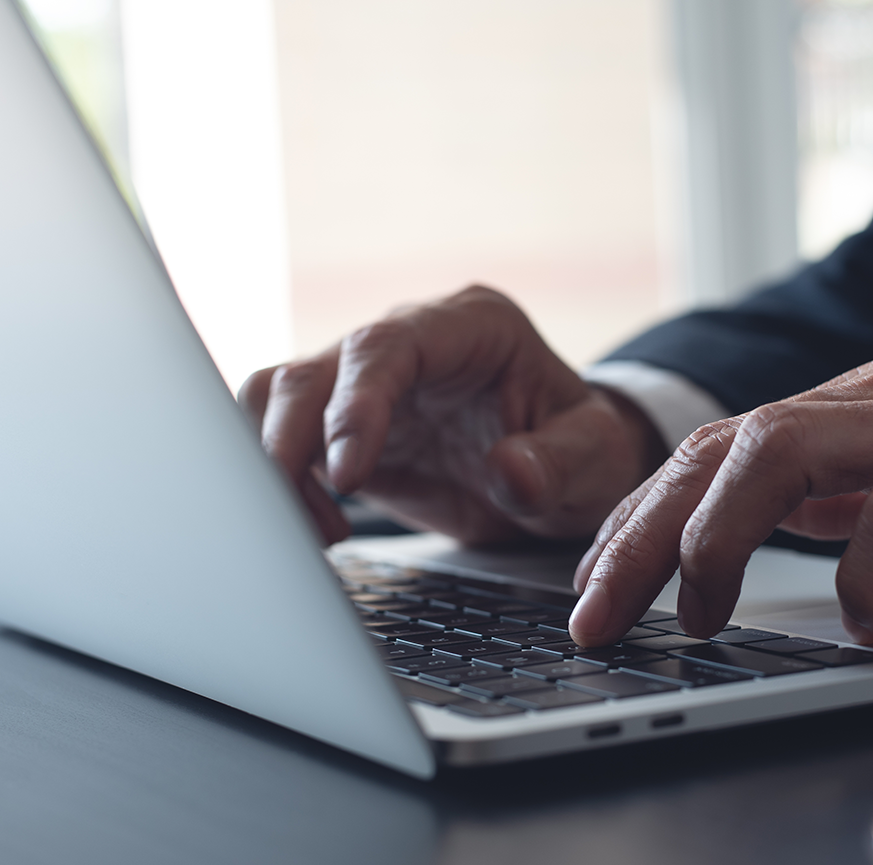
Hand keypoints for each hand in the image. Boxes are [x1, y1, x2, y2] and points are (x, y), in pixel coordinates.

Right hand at [239, 285, 663, 544]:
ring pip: (276, 397)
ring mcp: (366, 384)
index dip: (354, 404)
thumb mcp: (597, 458)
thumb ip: (559, 463)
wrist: (567, 474)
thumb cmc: (584, 451)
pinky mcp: (340, 427)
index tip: (348, 474)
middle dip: (291, 443)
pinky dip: (281, 485)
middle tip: (314, 520)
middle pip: (311, 371)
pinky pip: (280, 438)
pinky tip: (323, 529)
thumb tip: (510, 472)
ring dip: (275, 464)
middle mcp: (407, 343)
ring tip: (323, 530)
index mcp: (470, 327)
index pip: (385, 345)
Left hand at [568, 356, 872, 646]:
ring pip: (782, 447)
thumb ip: (821, 506)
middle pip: (720, 445)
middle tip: (597, 618)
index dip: (637, 519)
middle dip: (642, 537)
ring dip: (718, 541)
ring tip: (698, 616)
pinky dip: (865, 563)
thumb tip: (718, 564)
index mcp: (847, 407)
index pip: (710, 448)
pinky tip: (855, 617)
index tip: (589, 588)